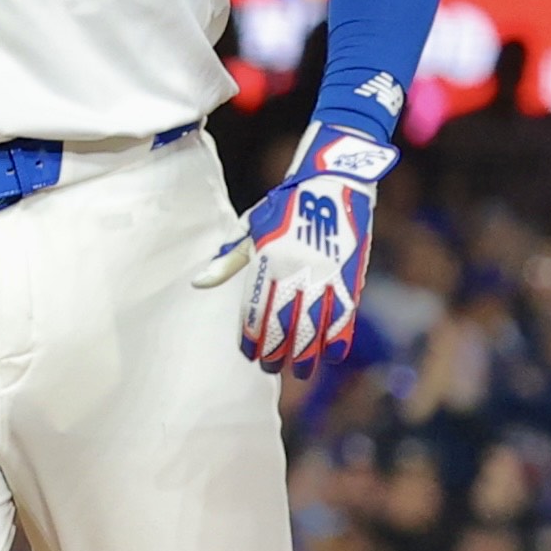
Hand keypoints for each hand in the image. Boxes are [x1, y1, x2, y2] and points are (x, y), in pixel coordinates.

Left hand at [194, 121, 395, 375]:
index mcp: (268, 259)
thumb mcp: (252, 227)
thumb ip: (229, 260)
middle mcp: (296, 271)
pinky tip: (331, 355)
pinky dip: (338, 339)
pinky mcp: (351, 276)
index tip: (248, 354)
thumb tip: (199, 282)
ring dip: (306, 354)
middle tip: (270, 368)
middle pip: (284, 324)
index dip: (252, 337)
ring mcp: (326, 275)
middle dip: (276, 352)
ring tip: (298, 370)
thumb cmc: (286, 204)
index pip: (256, 310)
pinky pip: (345, 317)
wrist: (333, 180)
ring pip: (315, 327)